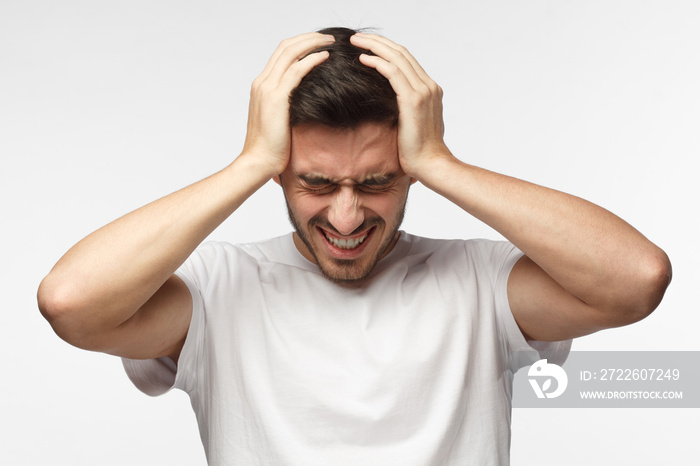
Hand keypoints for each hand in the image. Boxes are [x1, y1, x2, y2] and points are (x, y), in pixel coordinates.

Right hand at [241, 33, 333, 177]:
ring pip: (290, 53)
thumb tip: (306, 102)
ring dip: (312, 43)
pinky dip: (312, 59)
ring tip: (330, 42)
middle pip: (285, 47)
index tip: (319, 43)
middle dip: (308, 38)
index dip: (300, 44)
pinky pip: (296, 70)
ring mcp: (267, 88)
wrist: (258, 161)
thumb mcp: (279, 120)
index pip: (280, 54)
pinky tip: (326, 56)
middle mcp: (262, 82)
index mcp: (261, 86)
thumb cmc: (271, 147)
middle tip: (328, 37)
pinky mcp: (276, 98)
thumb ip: (288, 106)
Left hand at [349, 33, 451, 178]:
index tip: (368, 46)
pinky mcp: (413, 100)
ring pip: (396, 58)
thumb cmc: (418, 152)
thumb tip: (388, 109)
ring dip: (374, 47)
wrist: (431, 165)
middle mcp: (429, 86)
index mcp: (430, 90)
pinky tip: (363, 59)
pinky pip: (392, 72)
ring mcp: (423, 91)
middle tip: (357, 37)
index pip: (407, 60)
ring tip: (356, 42)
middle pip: (402, 53)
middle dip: (378, 42)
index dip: (387, 49)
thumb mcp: (412, 125)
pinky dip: (377, 62)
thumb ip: (404, 110)